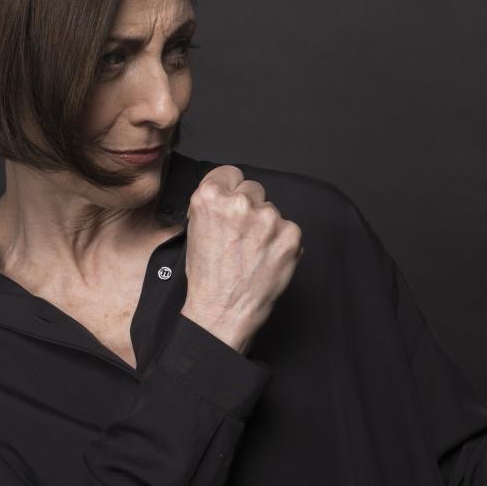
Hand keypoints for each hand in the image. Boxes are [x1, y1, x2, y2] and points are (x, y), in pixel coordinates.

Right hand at [180, 166, 302, 353]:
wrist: (224, 312)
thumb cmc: (208, 277)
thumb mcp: (196, 231)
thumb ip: (214, 206)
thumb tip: (229, 195)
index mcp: (210, 198)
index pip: (230, 173)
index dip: (230, 189)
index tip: (232, 201)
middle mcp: (240, 204)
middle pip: (254, 189)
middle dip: (250, 208)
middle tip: (242, 236)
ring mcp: (268, 219)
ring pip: (272, 210)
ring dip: (266, 226)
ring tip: (252, 252)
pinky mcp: (291, 235)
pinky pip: (289, 229)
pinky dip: (281, 243)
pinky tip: (266, 259)